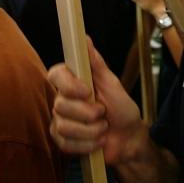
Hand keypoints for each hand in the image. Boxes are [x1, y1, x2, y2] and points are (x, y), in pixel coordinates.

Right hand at [49, 38, 142, 163]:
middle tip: (103, 113)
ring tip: (103, 127)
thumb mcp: (112, 83)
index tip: (87, 91)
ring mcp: (60, 120)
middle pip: (60, 104)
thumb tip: (85, 38)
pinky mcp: (62, 140)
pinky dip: (86, 144)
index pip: (55, 74)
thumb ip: (96, 63)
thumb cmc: (122, 108)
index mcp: (74, 81)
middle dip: (88, 113)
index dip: (69, 85)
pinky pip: (65, 144)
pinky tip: (97, 141)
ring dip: (91, 130)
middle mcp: (63, 99)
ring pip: (63, 126)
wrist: (128, 138)